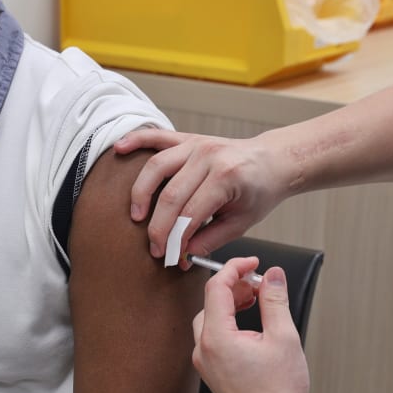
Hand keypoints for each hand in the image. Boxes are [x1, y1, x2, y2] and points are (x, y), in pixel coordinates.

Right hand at [114, 129, 285, 264]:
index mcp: (227, 177)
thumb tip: (183, 254)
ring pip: (157, 166)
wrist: (272, 160)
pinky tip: (119, 149)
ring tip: (136, 216)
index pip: (191, 213)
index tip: (169, 256)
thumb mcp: (242, 222)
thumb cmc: (259, 191)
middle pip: (171, 194)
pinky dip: (135, 140)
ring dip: (141, 193)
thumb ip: (211, 239)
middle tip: (153, 247)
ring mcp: (196, 144)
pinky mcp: (187, 139)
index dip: (176, 238)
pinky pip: (157, 136)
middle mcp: (209, 156)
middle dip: (158, 225)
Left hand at [192, 257, 309, 392]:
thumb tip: (272, 275)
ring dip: (231, 304)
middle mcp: (203, 349)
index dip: (234, 268)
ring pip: (210, 319)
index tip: (253, 263)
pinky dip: (229, 323)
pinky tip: (250, 325)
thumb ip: (275, 300)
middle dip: (235, 286)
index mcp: (216, 337)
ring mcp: (205, 363)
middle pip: (211, 302)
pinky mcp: (212, 372)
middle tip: (260, 282)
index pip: (215, 288)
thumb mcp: (283, 337)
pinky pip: (213, 336)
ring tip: (257, 301)